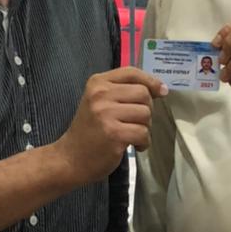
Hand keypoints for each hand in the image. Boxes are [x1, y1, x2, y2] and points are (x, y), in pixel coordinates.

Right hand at [53, 68, 167, 186]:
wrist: (69, 159)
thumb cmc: (89, 131)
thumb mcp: (100, 103)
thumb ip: (123, 92)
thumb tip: (160, 89)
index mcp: (97, 83)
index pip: (131, 72)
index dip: (150, 81)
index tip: (161, 91)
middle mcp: (100, 94)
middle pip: (143, 93)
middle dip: (147, 110)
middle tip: (136, 123)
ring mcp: (106, 114)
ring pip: (146, 114)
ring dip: (145, 128)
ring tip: (132, 135)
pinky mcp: (113, 133)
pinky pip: (143, 133)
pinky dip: (143, 142)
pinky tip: (133, 146)